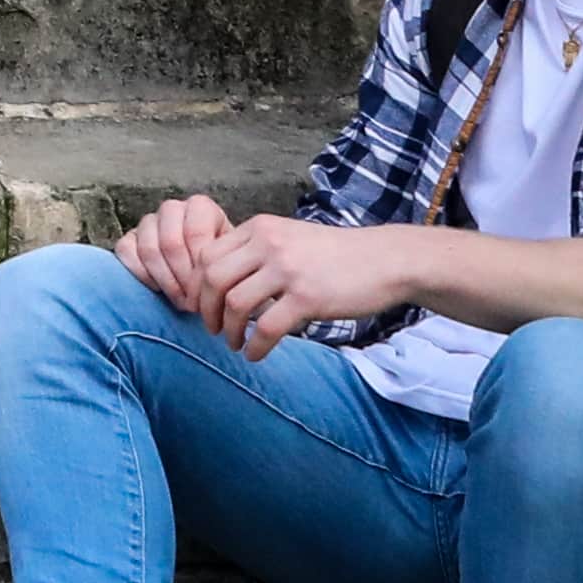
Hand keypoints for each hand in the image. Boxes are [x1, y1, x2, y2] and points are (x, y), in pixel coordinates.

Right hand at [116, 189, 241, 310]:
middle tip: (194, 301)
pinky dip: (142, 275)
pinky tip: (159, 289)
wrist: (206, 273)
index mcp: (200, 207)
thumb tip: (216, 279)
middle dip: (183, 278)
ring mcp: (147, 222)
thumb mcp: (231, 260)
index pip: (195, 233)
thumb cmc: (220, 266)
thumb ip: (224, 262)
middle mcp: (172, 208)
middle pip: (170, 243)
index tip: (210, 292)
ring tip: (181, 299)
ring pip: (148, 249)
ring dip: (166, 281)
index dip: (200, 267)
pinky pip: (126, 253)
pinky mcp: (128, 237)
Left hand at [183, 214, 402, 356]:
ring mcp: (287, 270)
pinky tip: (255, 355)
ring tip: (234, 343)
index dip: (196, 284)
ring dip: (228, 330)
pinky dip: (255, 346)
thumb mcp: (290, 238)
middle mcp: (268, 244)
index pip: (207, 254)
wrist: (385, 260)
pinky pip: (265, 328)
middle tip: (210, 328)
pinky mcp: (307, 297)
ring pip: (234, 303)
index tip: (200, 305)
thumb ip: (256, 251)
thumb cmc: (336, 255)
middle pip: (212, 278)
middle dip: (205, 308)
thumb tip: (220, 280)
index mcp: (260, 228)